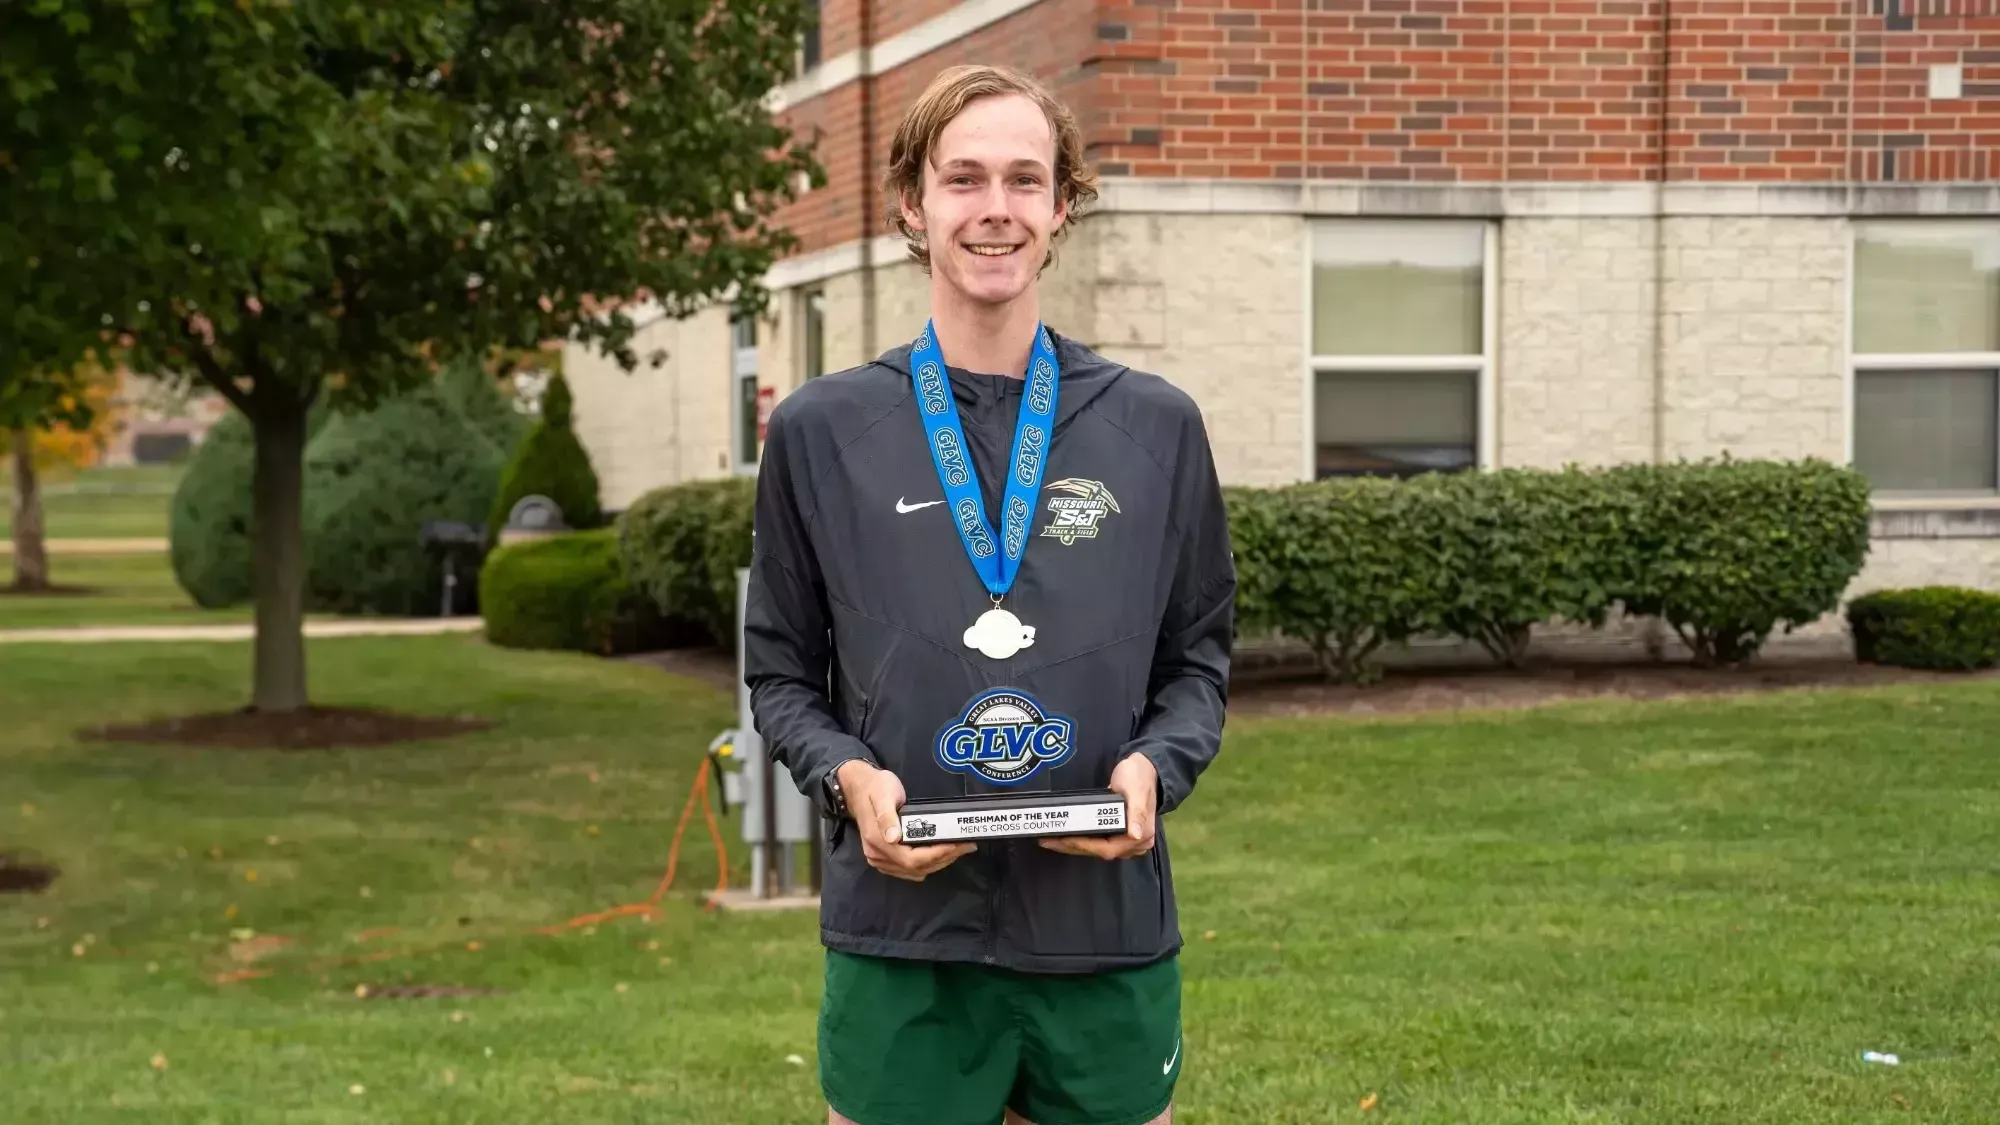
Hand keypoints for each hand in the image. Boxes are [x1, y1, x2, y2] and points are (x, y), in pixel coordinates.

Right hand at [838, 759, 974, 881]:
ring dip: (938, 863)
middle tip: (966, 846)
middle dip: (943, 859)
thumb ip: (887, 816)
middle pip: (915, 868)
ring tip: (958, 849)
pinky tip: (940, 854)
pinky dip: (927, 865)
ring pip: (913, 872)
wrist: (859, 787)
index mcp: (877, 840)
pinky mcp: (884, 858)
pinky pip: (907, 870)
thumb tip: (894, 838)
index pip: (911, 859)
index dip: (936, 855)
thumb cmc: (875, 787)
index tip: (956, 845)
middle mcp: (877, 855)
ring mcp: (879, 859)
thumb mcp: (883, 794)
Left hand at [1039, 752, 1157, 859]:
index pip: (1108, 849)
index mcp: (1141, 836)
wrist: (1146, 768)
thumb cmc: (1139, 777)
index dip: (1085, 846)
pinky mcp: (1118, 836)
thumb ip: (1137, 813)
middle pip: (1100, 852)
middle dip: (1073, 847)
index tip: (1064, 839)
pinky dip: (1081, 841)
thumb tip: (1135, 835)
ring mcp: (1127, 842)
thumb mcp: (1136, 791)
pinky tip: (1066, 837)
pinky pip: (1098, 843)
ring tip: (1052, 840)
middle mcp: (1135, 844)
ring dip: (1074, 846)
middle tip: (1048, 841)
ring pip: (1097, 849)